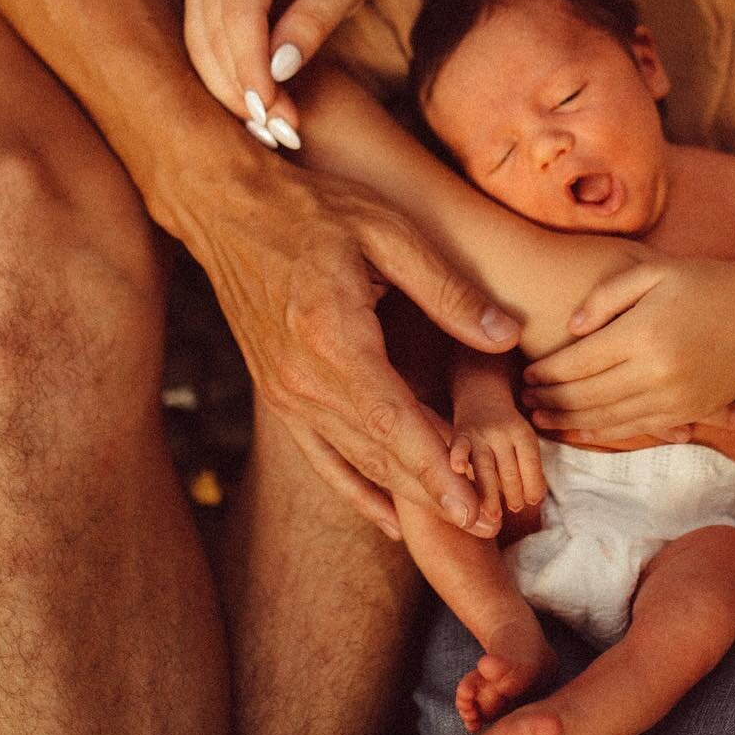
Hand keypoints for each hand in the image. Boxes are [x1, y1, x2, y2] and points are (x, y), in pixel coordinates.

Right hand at [184, 0, 383, 143]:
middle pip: (213, 34)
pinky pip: (204, 40)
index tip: (274, 112)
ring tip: (271, 126)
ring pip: (201, 43)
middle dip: (243, 88)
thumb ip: (311, 23)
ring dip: (232, 89)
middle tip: (281, 132)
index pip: (238, 15)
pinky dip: (227, 75)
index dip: (251, 69)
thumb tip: (278, 71)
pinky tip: (256, 105)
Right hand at [186, 153, 519, 535]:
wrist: (229, 209)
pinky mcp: (279, 394)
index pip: (392, 421)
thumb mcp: (387, 231)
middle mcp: (303, 378)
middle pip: (377, 453)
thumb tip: (505, 335)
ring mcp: (286, 392)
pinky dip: (359, 491)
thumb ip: (447, 289)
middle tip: (489, 525)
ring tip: (459, 525)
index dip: (435, 470)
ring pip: (354, 460)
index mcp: (334, 337)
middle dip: (434, 494)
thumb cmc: (315, 210)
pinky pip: (322, 457)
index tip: (472, 508)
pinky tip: (392, 519)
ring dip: (405, 495)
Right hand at [450, 404, 545, 530]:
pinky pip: (459, 447)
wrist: (481, 397)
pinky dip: (459, 457)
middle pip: (509, 470)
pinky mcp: (460, 435)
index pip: (531, 464)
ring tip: (494, 515)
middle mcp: (502, 432)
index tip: (531, 501)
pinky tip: (459, 469)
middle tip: (514, 508)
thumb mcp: (524, 442)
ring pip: (485, 467)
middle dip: (513, 494)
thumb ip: (529, 469)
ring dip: (490, 493)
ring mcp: (480, 434)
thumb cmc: (507, 432)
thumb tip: (536, 500)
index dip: (532, 486)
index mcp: (522, 434)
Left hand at [520, 260, 734, 440]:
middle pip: (587, 397)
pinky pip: (638, 430)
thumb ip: (606, 297)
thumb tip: (571, 327)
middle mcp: (657, 372)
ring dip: (572, 422)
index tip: (526, 374)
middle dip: (551, 401)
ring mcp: (675, 398)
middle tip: (525, 400)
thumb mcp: (653, 271)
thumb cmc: (706, 283)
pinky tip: (585, 429)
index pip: (579, 363)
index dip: (546, 373)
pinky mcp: (689, 412)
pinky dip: (606, 432)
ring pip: (609, 420)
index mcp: (643, 333)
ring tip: (544, 418)